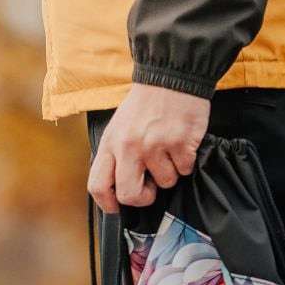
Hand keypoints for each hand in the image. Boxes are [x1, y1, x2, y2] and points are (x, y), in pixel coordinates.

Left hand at [87, 83, 209, 212]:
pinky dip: (186, 161)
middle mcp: (129, 147)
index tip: (117, 207)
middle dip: (143, 198)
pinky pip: (185, 169)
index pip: (98, 186)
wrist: (170, 77)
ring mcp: (155, 145)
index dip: (107, 204)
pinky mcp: (180, 142)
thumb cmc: (145, 104)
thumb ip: (115, 156)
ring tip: (168, 151)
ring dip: (170, 172)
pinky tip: (181, 144)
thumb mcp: (118, 127)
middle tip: (150, 187)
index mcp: (110, 144)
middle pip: (129, 195)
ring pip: (164, 183)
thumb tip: (117, 188)